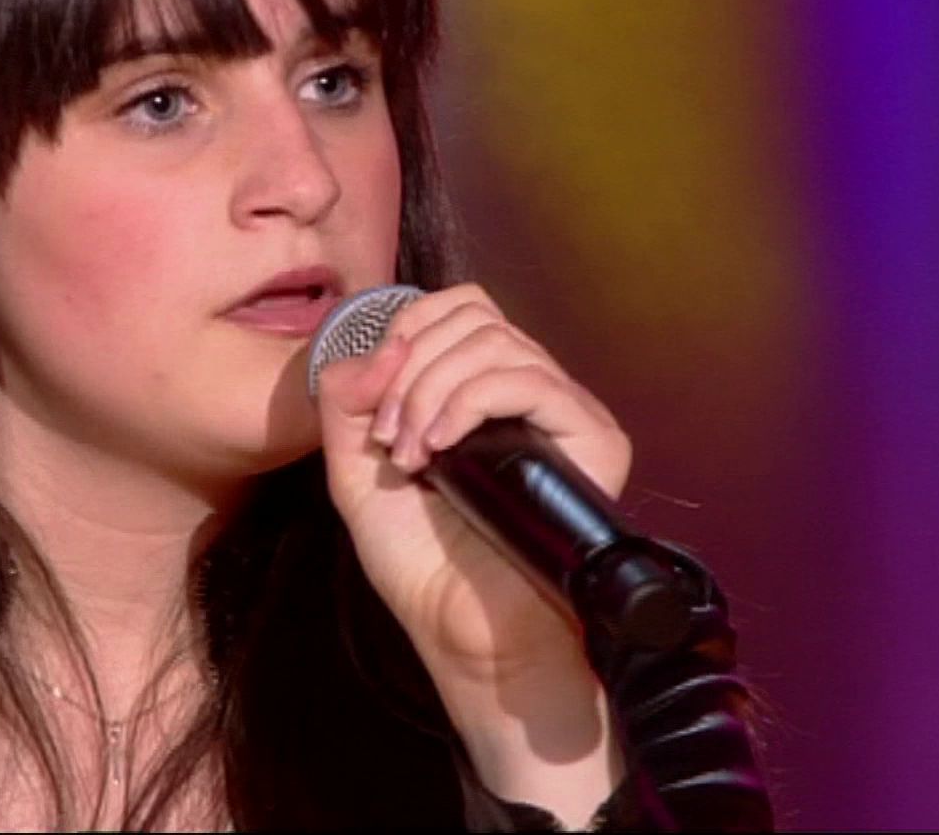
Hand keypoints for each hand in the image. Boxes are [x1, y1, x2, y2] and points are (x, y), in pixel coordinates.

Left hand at [313, 282, 633, 681]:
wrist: (463, 629)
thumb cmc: (420, 560)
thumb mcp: (356, 469)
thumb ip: (346, 400)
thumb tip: (378, 347)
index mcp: (481, 389)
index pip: (458, 308)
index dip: (405, 331)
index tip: (373, 401)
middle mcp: (529, 391)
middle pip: (473, 314)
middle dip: (409, 366)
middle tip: (388, 438)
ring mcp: (564, 411)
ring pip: (495, 341)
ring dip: (429, 391)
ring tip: (410, 456)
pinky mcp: (592, 437)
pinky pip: (528, 379)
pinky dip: (467, 402)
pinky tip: (441, 449)